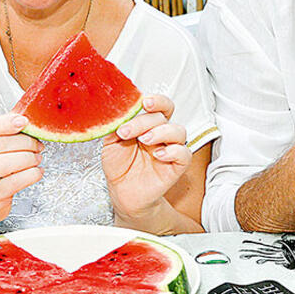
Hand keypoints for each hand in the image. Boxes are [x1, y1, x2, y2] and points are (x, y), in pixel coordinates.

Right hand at [0, 113, 43, 228]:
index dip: (3, 123)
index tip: (23, 121)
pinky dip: (31, 174)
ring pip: (5, 163)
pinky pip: (15, 182)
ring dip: (28, 158)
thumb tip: (25, 118)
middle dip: (25, 142)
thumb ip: (4, 135)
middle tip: (37, 144)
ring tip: (36, 158)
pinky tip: (36, 172)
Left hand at [103, 95, 190, 224]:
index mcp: (147, 125)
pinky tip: (158, 154)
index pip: (159, 106)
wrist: (122, 192)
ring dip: (161, 132)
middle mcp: (161, 134)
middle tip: (127, 132)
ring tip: (144, 140)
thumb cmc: (118, 166)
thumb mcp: (110, 143)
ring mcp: (170, 149)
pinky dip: (173, 151)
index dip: (156, 101)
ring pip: (178, 131)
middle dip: (144, 121)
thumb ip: (115, 126)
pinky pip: (184, 154)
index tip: (144, 102)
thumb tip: (116, 111)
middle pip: (163, 117)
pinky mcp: (176, 166)